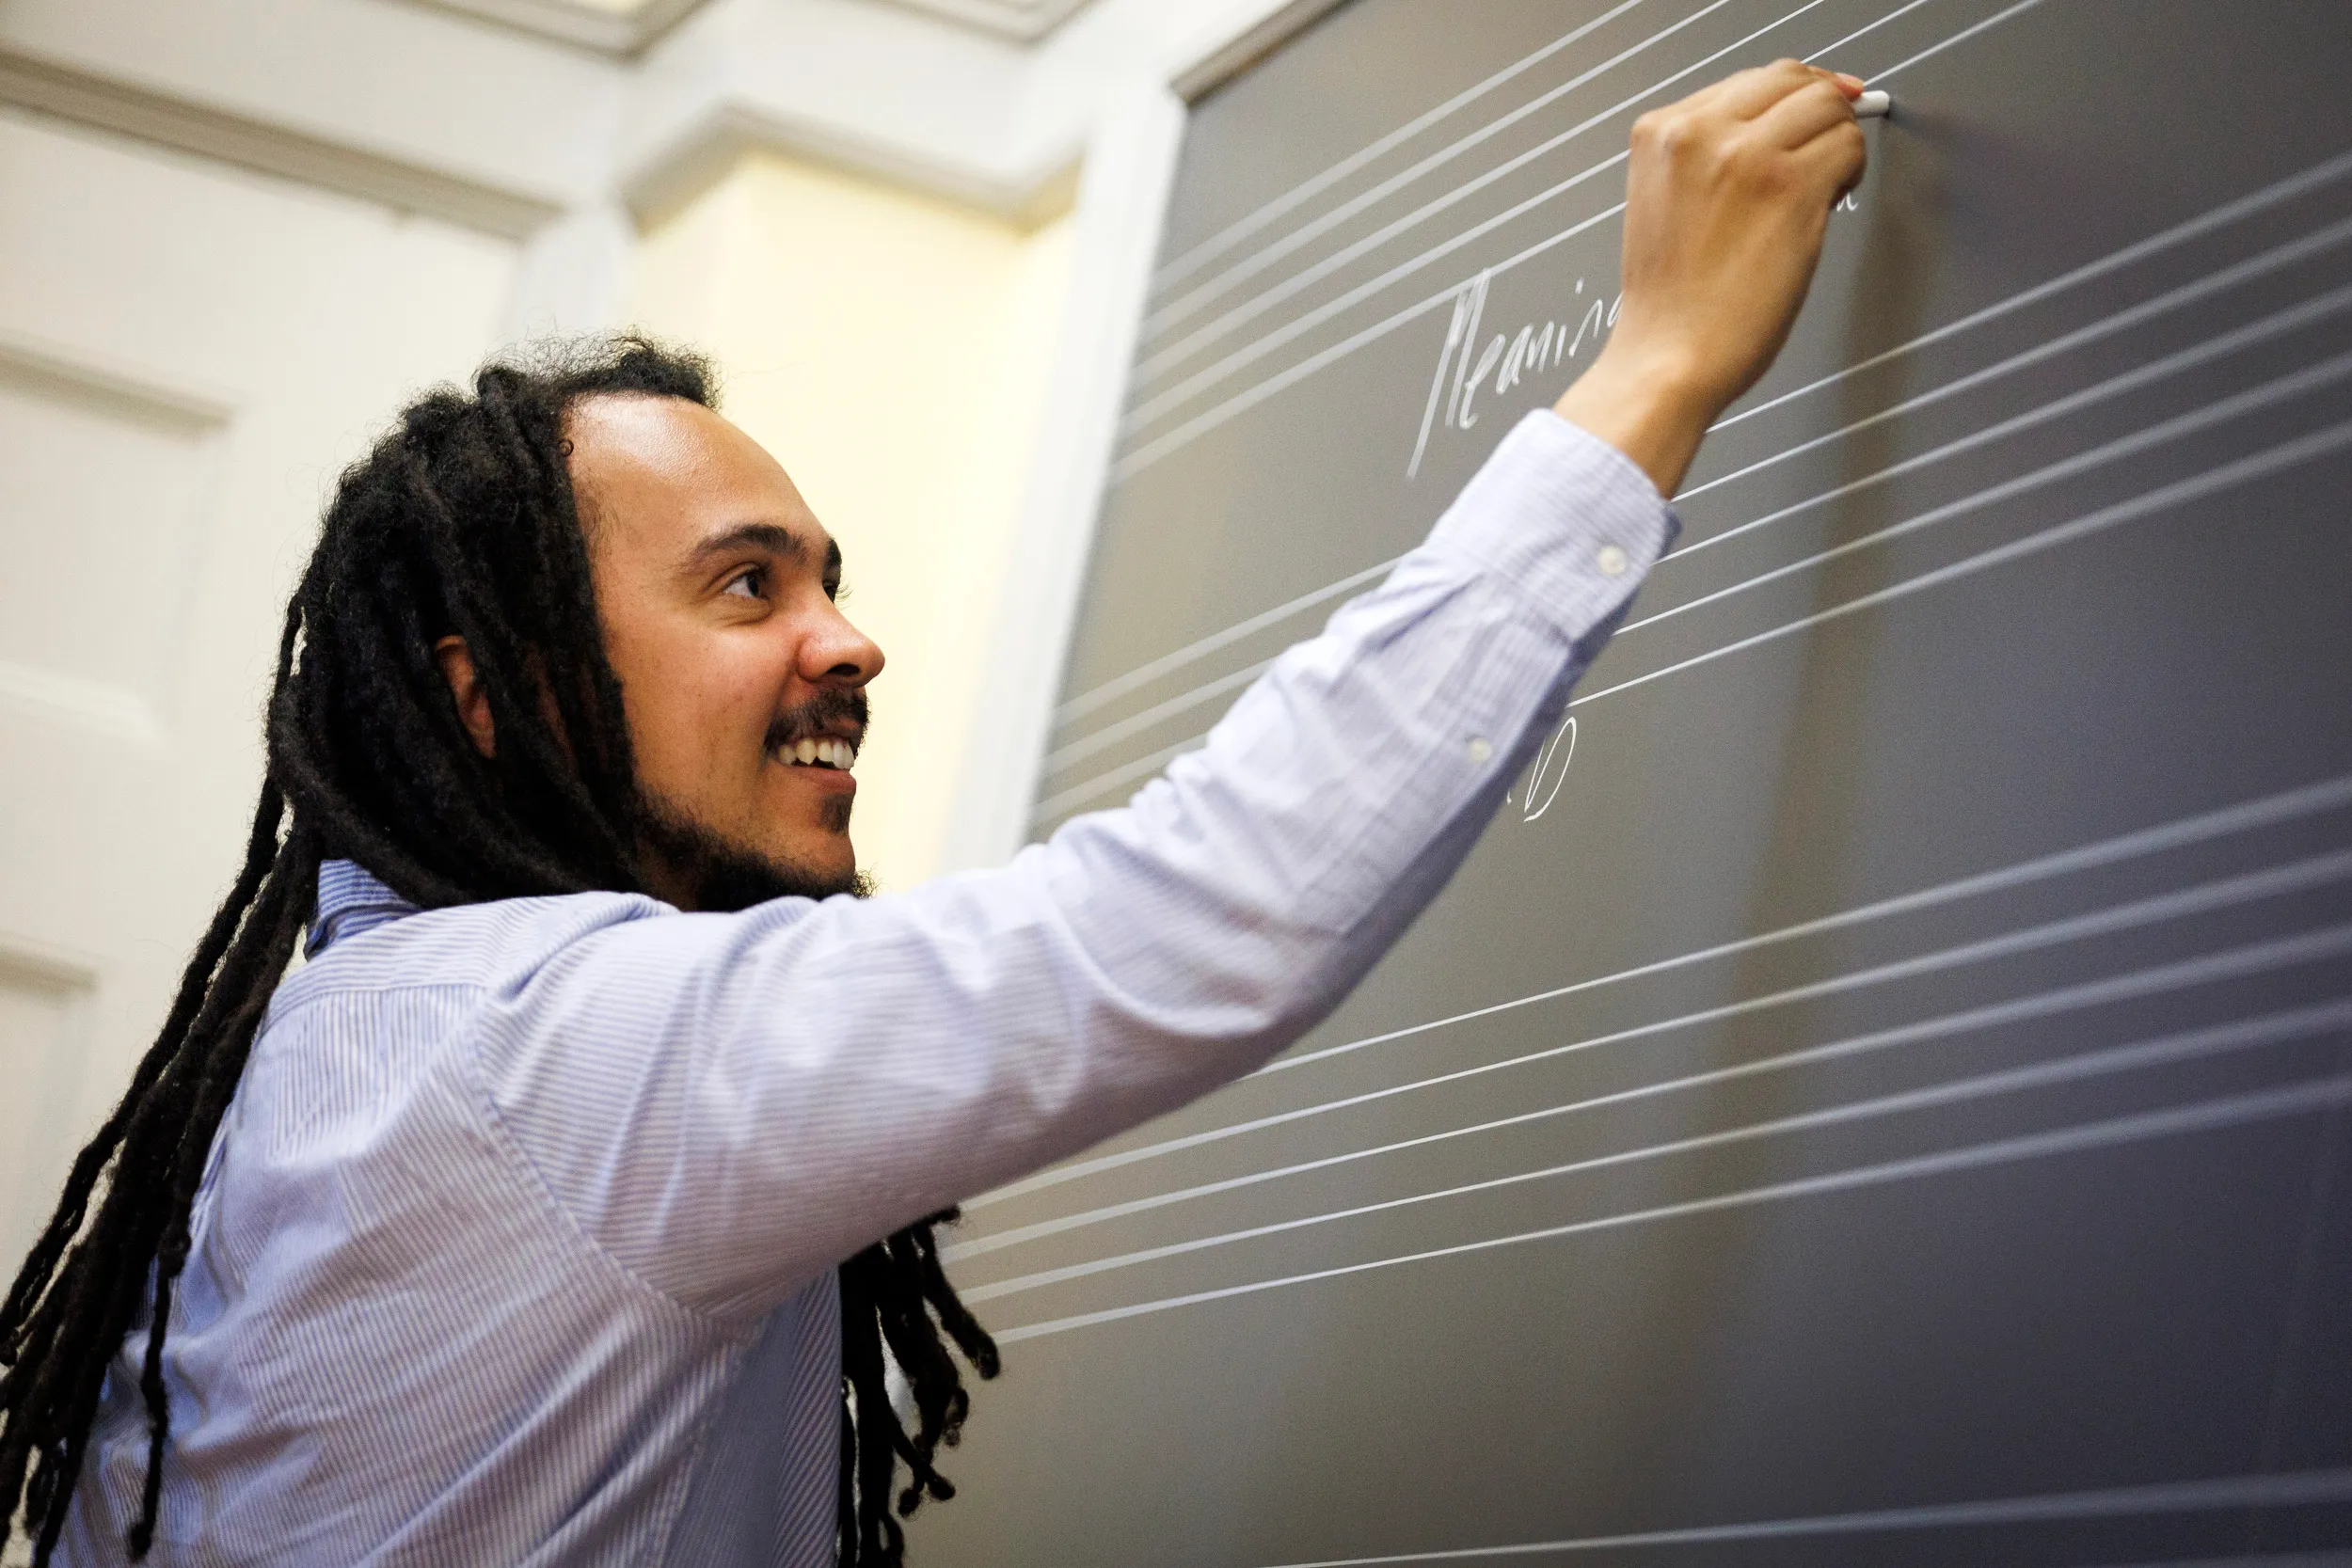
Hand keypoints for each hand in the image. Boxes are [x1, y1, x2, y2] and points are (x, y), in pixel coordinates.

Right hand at [1555, 60, 1869, 496]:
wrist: (1668, 357)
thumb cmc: (1670, 302)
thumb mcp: (1664, 202)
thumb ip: (1706, 154)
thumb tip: (1777, 122)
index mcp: (1660, 132)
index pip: (1746, 80)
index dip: (1790, 94)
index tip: (1811, 110)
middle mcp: (1699, 132)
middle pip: (1791, 79)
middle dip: (1819, 108)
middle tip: (1829, 142)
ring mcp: (1746, 155)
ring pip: (1827, 107)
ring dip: (1837, 142)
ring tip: (1823, 185)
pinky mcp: (1789, 186)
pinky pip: (1848, 147)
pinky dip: (1851, 172)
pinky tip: (1827, 204)